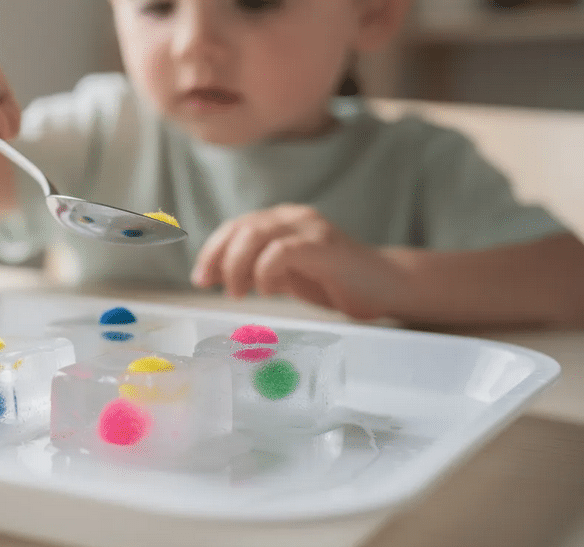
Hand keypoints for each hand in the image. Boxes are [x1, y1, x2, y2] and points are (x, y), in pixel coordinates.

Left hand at [190, 204, 404, 319]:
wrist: (383, 286)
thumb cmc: (332, 281)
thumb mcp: (283, 275)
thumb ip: (253, 270)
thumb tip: (214, 276)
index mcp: (280, 220)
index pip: (235, 226)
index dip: (211, 251)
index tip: (200, 278)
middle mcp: (292, 217)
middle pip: (240, 228)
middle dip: (218, 259)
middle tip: (215, 288)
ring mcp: (309, 228)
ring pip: (256, 234)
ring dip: (237, 266)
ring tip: (238, 292)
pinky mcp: (324, 246)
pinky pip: (281, 251)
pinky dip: (265, 271)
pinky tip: (267, 290)